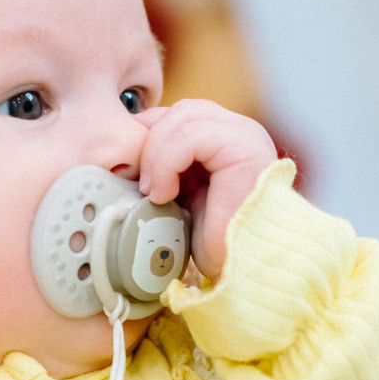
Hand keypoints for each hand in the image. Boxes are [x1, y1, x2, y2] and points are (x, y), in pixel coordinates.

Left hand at [136, 101, 277, 279]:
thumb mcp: (181, 193)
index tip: (137, 170)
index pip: (181, 114)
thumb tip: (132, 145)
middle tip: (144, 185)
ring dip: (157, 155)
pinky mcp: (244, 148)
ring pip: (184, 116)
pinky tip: (166, 193)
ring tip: (155, 192)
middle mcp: (241, 132)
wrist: (241, 269)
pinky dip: (167, 162)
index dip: (152, 134)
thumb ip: (167, 166)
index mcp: (227, 140)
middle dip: (151, 143)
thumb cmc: (213, 241)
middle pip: (182, 110)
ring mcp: (246, 136)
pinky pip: (192, 136)